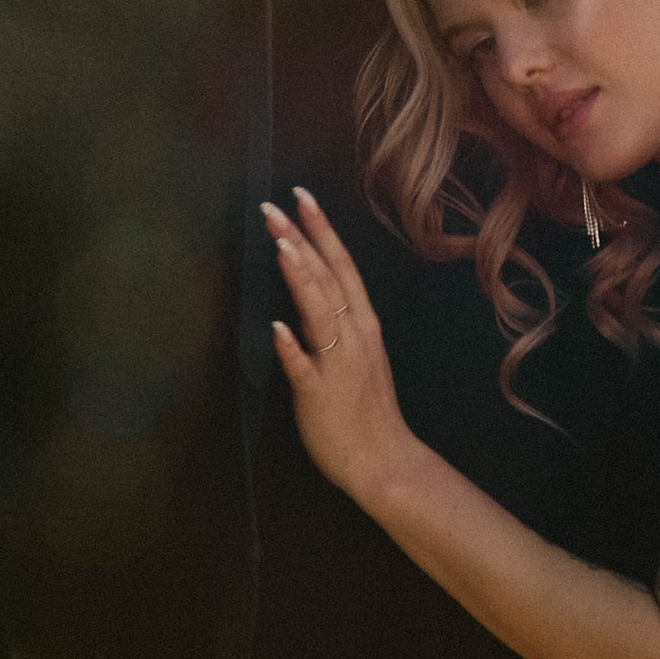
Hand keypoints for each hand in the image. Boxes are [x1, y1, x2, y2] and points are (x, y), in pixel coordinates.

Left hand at [263, 191, 418, 509]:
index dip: (321, 230)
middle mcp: (354, 336)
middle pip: (327, 279)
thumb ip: (338, 324)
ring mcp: (338, 363)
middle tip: (275, 207)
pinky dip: (292, 346)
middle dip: (302, 239)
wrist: (384, 461)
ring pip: (319, 312)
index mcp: (362, 324)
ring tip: (281, 246)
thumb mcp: (358, 355)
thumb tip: (314, 293)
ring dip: (300, 277)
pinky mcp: (319, 394)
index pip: (341, 266)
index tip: (302, 197)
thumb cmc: (365, 410)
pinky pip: (304, 367)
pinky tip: (277, 326)